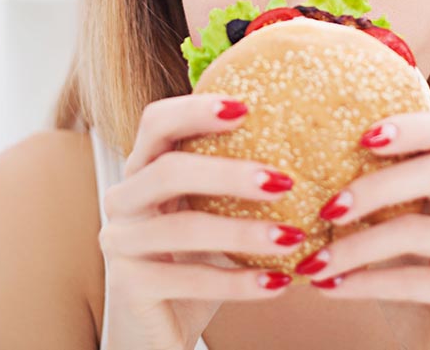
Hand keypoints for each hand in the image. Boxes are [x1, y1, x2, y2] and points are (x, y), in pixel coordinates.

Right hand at [98, 93, 304, 349]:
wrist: (159, 321)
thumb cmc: (198, 252)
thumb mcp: (214, 207)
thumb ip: (238, 173)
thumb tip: (309, 136)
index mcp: (144, 165)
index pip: (157, 122)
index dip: (194, 110)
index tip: (246, 109)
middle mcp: (124, 197)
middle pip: (169, 170)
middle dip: (228, 173)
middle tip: (284, 181)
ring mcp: (120, 242)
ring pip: (182, 228)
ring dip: (244, 233)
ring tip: (294, 237)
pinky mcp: (128, 287)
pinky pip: (189, 280)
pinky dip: (239, 282)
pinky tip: (280, 282)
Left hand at [294, 110, 429, 349]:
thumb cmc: (405, 264)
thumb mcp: (388, 216)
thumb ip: (371, 182)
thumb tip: (306, 153)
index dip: (413, 126)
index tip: (362, 137)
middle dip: (374, 187)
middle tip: (327, 207)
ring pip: (419, 229)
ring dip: (356, 245)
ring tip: (314, 261)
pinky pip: (418, 281)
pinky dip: (366, 282)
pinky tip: (330, 287)